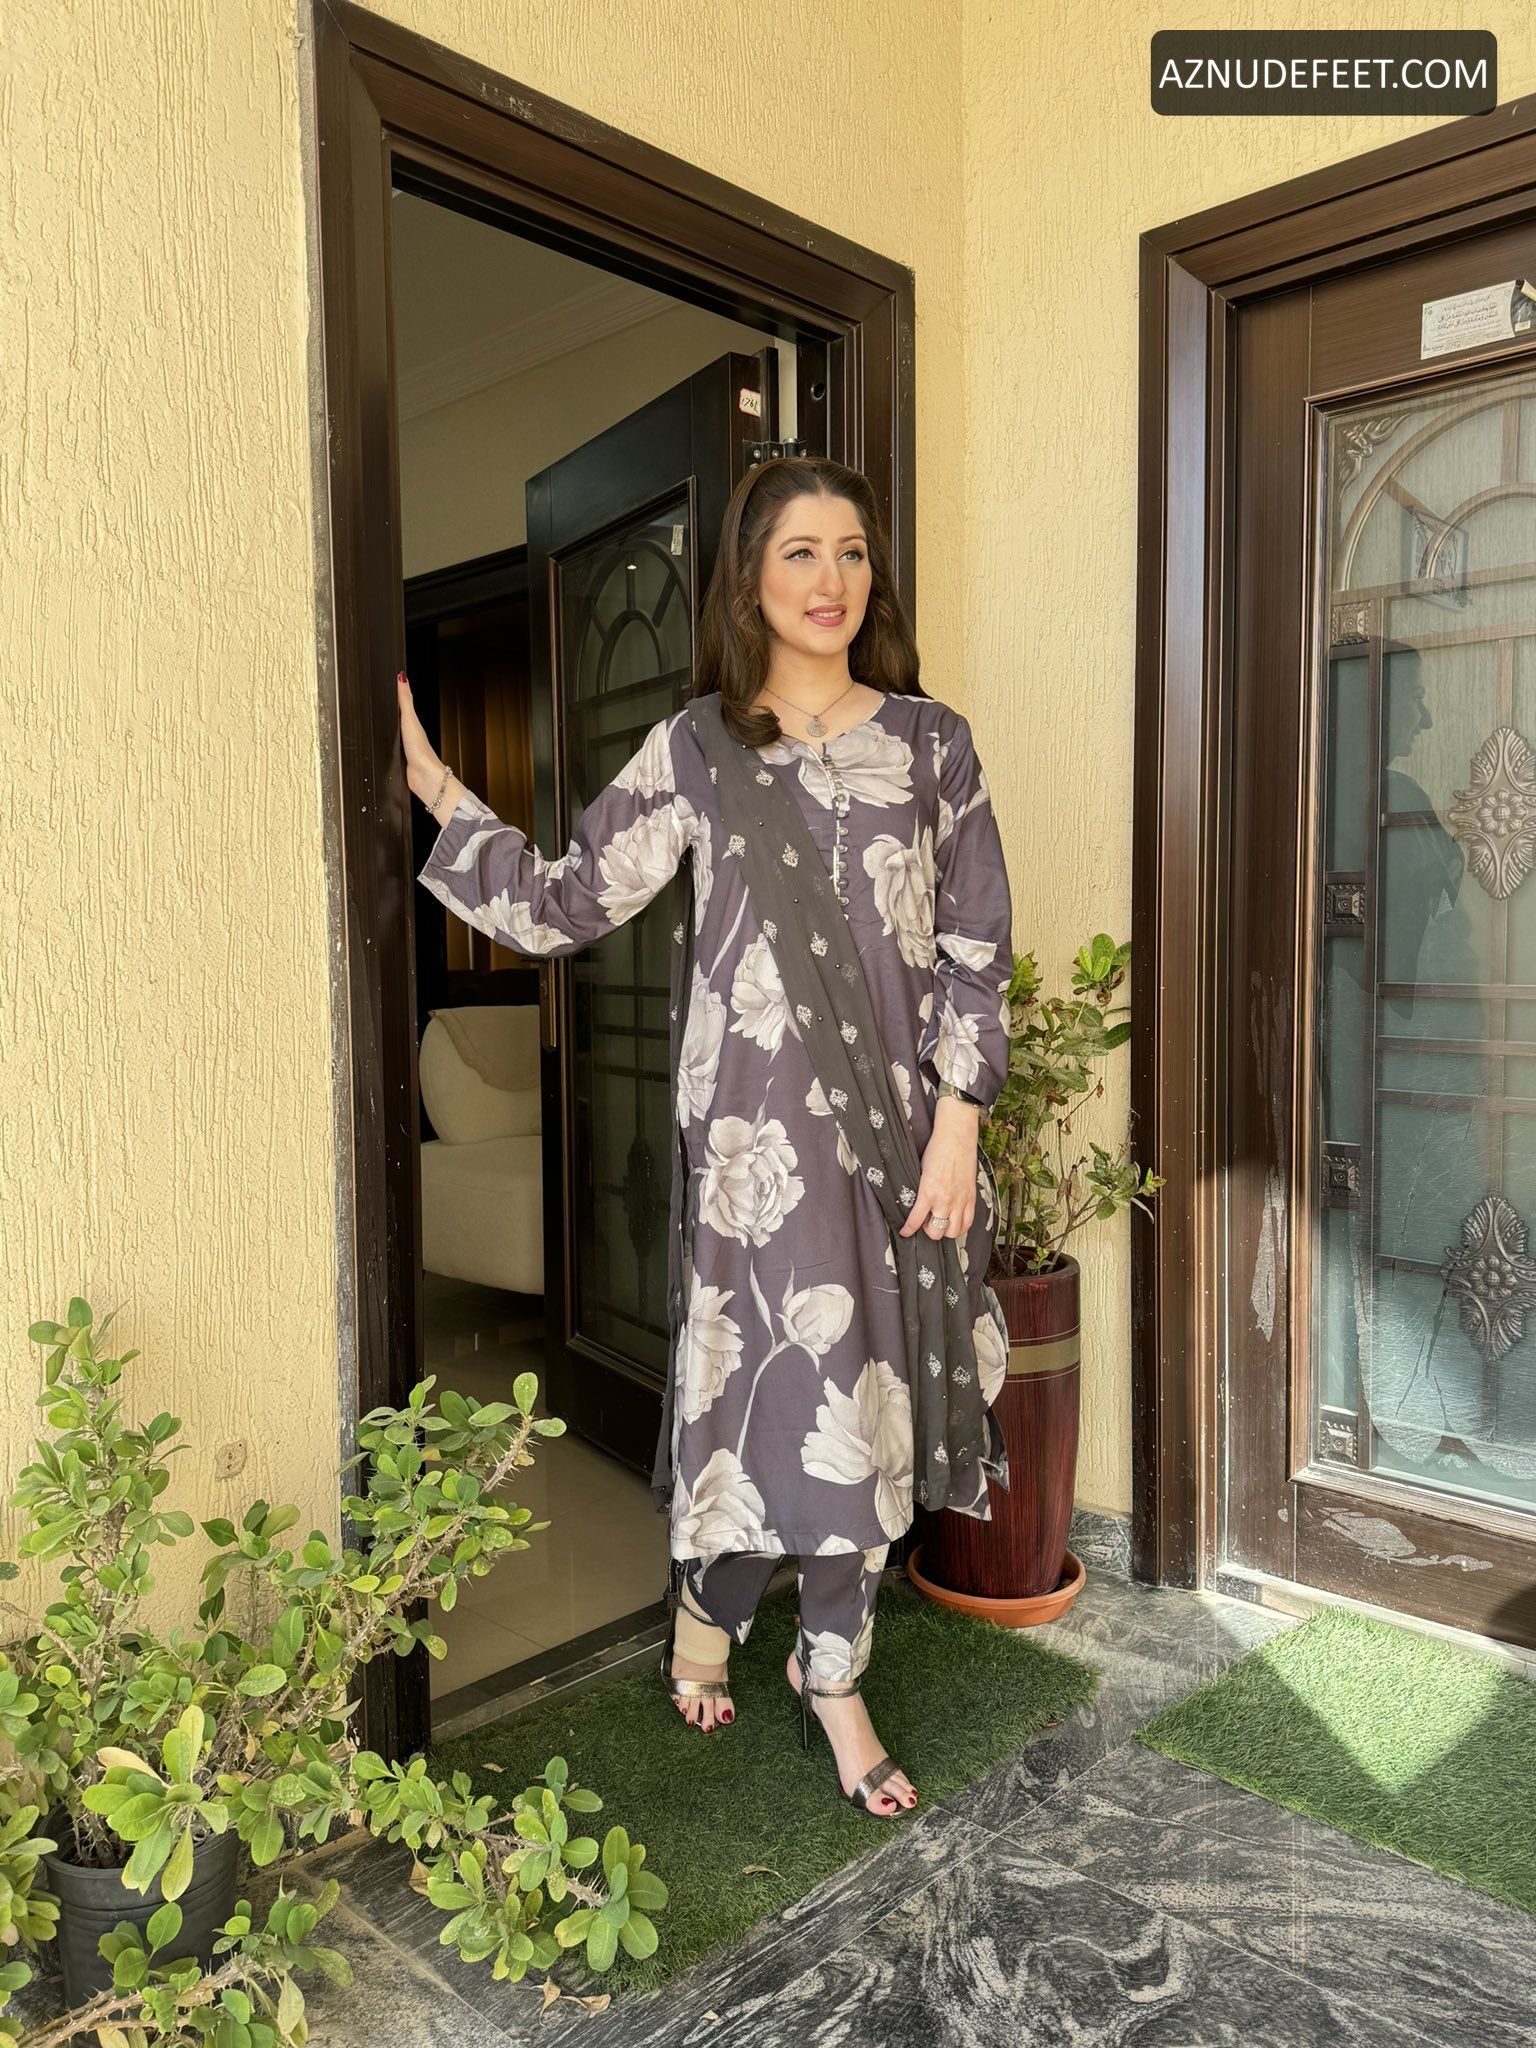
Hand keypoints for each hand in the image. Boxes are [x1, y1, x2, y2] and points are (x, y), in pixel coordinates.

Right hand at [396, 671, 451, 808]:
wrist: (424, 778)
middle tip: (386, 694)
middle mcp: (410, 734)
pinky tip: (384, 742)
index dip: (398, 692)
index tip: (393, 679)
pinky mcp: (400, 759)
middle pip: (400, 717)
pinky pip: (391, 746)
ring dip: (391, 725)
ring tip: (384, 715)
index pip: (403, 703)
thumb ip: (405, 700)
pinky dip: (387, 741)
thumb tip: (402, 677)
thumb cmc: (421, 751)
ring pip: (396, 732)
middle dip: (392, 708)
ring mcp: (405, 747)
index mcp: (412, 723)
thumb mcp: (410, 721)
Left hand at [899, 1095, 979, 1240]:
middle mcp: (945, 1201)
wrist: (956, 1138)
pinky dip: (960, 1227)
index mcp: (928, 1193)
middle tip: (926, 1222)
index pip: (915, 1221)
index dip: (908, 1230)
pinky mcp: (971, 1198)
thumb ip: (920, 1190)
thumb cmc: (937, 1151)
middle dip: (928, 1231)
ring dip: (945, 1231)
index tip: (905, 1232)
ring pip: (953, 1232)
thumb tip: (916, 1203)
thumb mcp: (921, 1171)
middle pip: (936, 1232)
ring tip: (941, 1221)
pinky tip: (954, 1221)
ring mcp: (960, 1201)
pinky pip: (968, 1222)